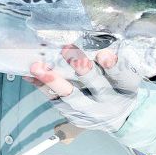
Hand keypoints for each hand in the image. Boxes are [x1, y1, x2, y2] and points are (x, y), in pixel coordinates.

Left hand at [25, 45, 140, 132]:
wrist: (119, 118)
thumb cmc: (119, 87)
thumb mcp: (126, 76)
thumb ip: (117, 59)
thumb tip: (101, 36)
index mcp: (125, 86)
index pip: (122, 74)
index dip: (113, 65)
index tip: (104, 55)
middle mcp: (107, 98)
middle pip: (94, 82)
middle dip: (81, 68)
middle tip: (66, 50)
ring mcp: (88, 108)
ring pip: (70, 94)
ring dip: (52, 79)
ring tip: (37, 67)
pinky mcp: (72, 113)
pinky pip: (54, 98)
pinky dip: (41, 85)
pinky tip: (29, 75)